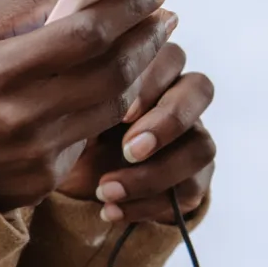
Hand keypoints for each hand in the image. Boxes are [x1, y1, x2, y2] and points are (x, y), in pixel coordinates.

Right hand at [0, 0, 176, 210]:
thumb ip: (22, 5)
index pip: (84, 34)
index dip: (126, 7)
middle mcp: (22, 116)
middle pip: (110, 72)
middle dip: (147, 38)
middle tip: (166, 13)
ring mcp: (36, 153)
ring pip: (111, 107)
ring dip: (141, 71)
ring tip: (151, 42)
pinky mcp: (43, 179)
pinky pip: (90, 136)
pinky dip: (109, 106)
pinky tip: (118, 83)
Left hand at [57, 46, 214, 227]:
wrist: (66, 181)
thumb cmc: (65, 129)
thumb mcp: (64, 106)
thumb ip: (78, 84)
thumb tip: (77, 63)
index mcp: (149, 68)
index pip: (172, 55)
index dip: (153, 81)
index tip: (120, 111)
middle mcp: (177, 97)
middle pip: (201, 89)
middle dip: (167, 122)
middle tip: (128, 149)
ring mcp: (190, 138)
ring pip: (203, 146)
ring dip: (156, 173)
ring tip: (107, 190)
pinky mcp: (192, 179)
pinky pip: (190, 191)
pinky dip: (148, 205)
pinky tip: (111, 210)